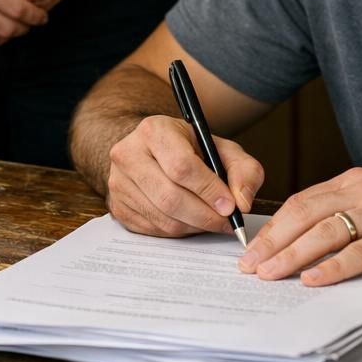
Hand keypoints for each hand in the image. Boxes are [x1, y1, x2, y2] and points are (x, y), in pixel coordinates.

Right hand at [105, 115, 262, 236]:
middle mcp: (128, 154)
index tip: (230, 206)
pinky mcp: (117, 206)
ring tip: (211, 221)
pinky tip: (190, 221)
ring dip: (194, 226)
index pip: (181, 166)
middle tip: (226, 222)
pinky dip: (178, 231)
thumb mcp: (222, 149)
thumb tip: (242, 202)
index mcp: (154, 130)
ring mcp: (118, 182)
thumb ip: (244, 170)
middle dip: (204, 215)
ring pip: (162, 218)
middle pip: (169, 197)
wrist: (153, 151)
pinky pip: (153, 229)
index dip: (208, 190)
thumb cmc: (190, 149)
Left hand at [239, 168, 361, 285]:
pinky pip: (359, 253)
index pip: (301, 202)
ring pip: (324, 233)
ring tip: (269, 275)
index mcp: (353, 182)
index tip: (253, 247)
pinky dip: (332, 268)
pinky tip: (312, 280)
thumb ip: (349, 210)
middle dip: (272, 242)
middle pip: (303, 215)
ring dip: (291, 255)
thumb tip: (309, 236)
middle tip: (249, 266)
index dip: (274, 226)